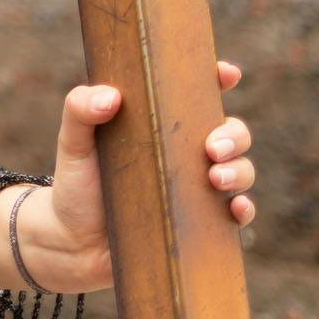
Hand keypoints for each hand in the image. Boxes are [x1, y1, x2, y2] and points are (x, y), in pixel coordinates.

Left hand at [5, 60, 255, 291]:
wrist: (74, 245)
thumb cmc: (77, 185)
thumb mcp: (73, 143)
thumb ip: (80, 111)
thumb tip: (110, 97)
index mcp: (160, 124)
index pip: (197, 95)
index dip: (218, 79)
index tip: (226, 73)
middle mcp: (185, 153)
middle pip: (231, 132)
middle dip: (234, 135)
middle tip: (212, 147)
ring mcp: (196, 188)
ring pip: (241, 170)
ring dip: (240, 171)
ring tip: (216, 178)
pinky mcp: (201, 223)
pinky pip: (237, 214)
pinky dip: (244, 209)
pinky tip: (236, 207)